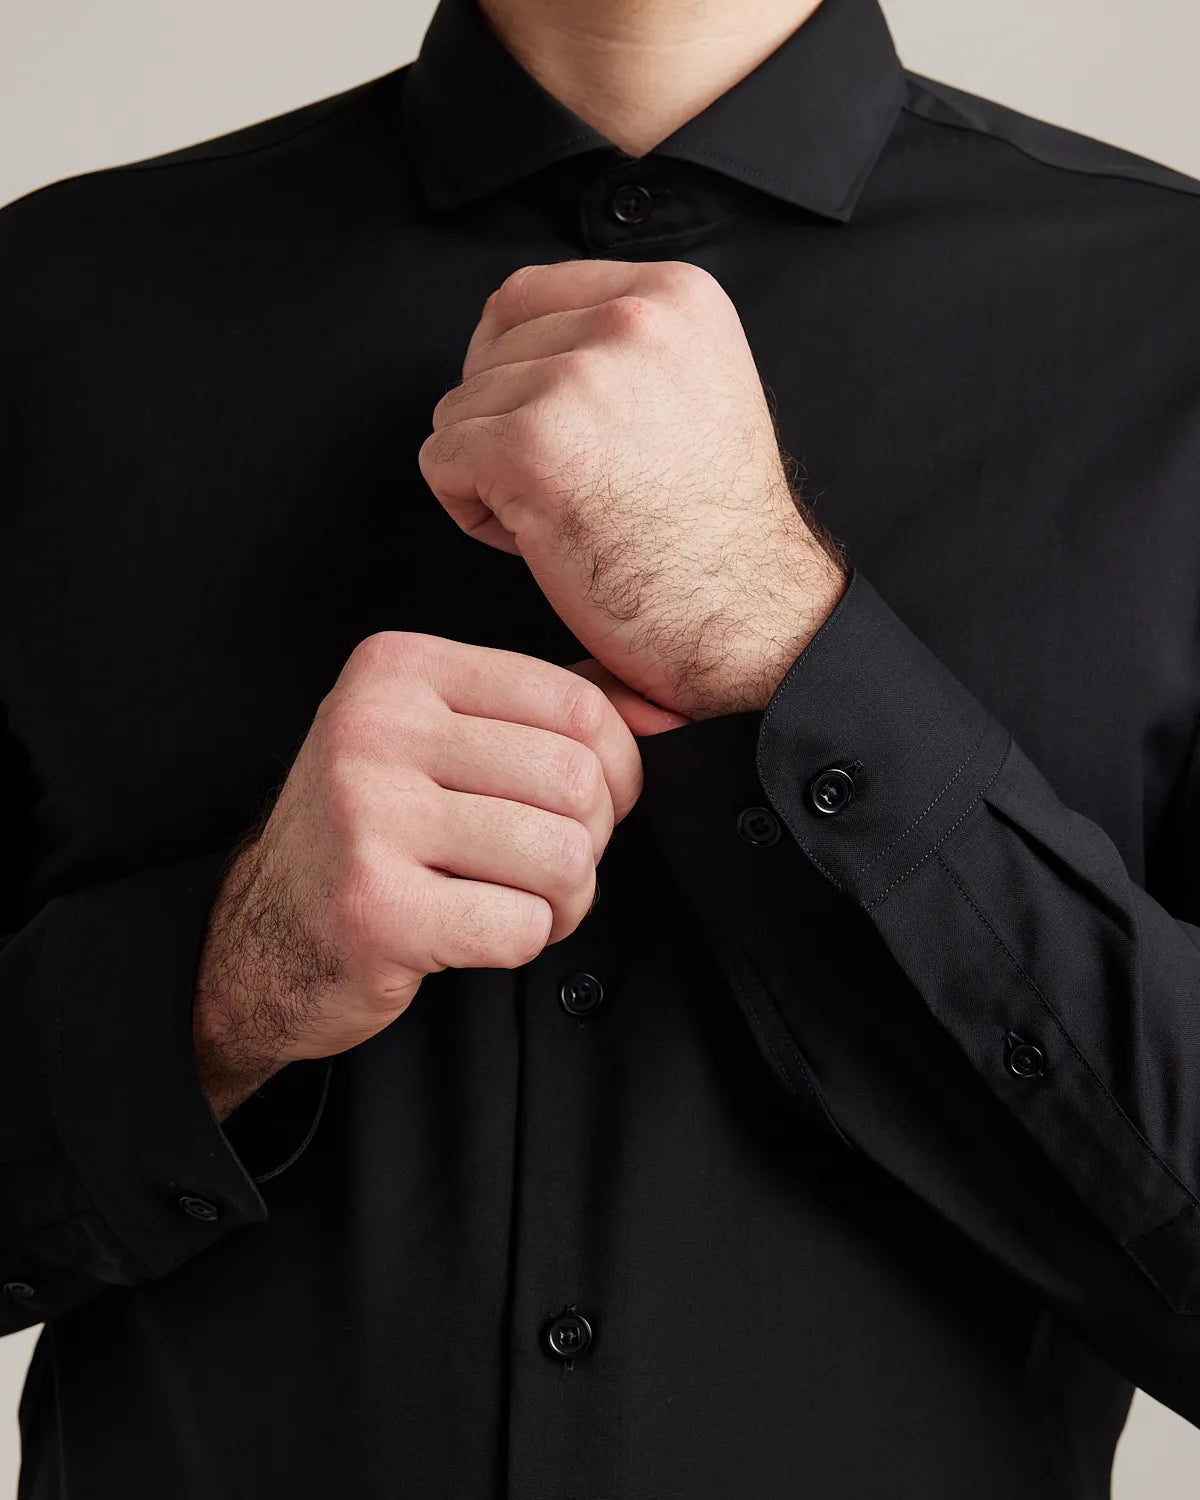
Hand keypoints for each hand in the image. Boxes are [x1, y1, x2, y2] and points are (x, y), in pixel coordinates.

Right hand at [193, 634, 641, 1118]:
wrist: (267, 936)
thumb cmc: (375, 833)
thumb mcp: (443, 739)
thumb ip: (548, 713)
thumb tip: (669, 711)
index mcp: (399, 668)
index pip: (577, 705)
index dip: (619, 769)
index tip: (591, 805)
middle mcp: (374, 727)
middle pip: (576, 783)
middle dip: (588, 842)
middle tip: (547, 865)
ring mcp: (366, 816)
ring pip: (560, 858)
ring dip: (562, 900)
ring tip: (517, 900)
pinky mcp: (374, 908)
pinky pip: (520, 926)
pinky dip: (522, 941)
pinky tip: (478, 932)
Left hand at [420, 258, 847, 719]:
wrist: (750, 621)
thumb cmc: (714, 533)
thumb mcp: (693, 388)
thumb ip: (617, 346)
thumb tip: (506, 339)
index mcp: (674, 295)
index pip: (523, 296)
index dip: (516, 370)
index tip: (564, 434)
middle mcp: (629, 321)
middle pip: (485, 353)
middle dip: (509, 426)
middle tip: (583, 490)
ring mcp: (577, 382)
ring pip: (457, 409)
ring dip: (493, 474)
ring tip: (571, 517)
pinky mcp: (529, 447)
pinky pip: (440, 462)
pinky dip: (473, 514)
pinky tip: (542, 541)